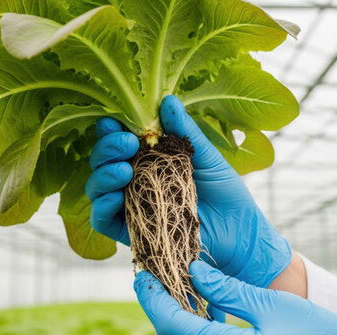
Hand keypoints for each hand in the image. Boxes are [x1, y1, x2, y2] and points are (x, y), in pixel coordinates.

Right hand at [86, 94, 290, 287]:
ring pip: (96, 189)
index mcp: (148, 158)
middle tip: (128, 143)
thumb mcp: (206, 155)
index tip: (116, 122)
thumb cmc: (225, 192)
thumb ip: (184, 131)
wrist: (240, 232)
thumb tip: (167, 100)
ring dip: (103, 176)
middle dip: (107, 149)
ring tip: (125, 170)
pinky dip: (101, 207)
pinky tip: (116, 197)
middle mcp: (133, 180)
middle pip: (102, 162)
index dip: (110, 130)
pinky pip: (102, 220)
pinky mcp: (131, 232)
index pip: (118, 141)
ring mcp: (130, 206)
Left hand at [134, 261, 336, 334]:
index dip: (152, 298)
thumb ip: (227, 290)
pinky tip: (201, 324)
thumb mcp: (273, 305)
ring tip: (179, 302)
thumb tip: (193, 271)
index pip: (173, 325)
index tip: (142, 276)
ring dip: (174, 333)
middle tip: (160, 286)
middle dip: (160, 316)